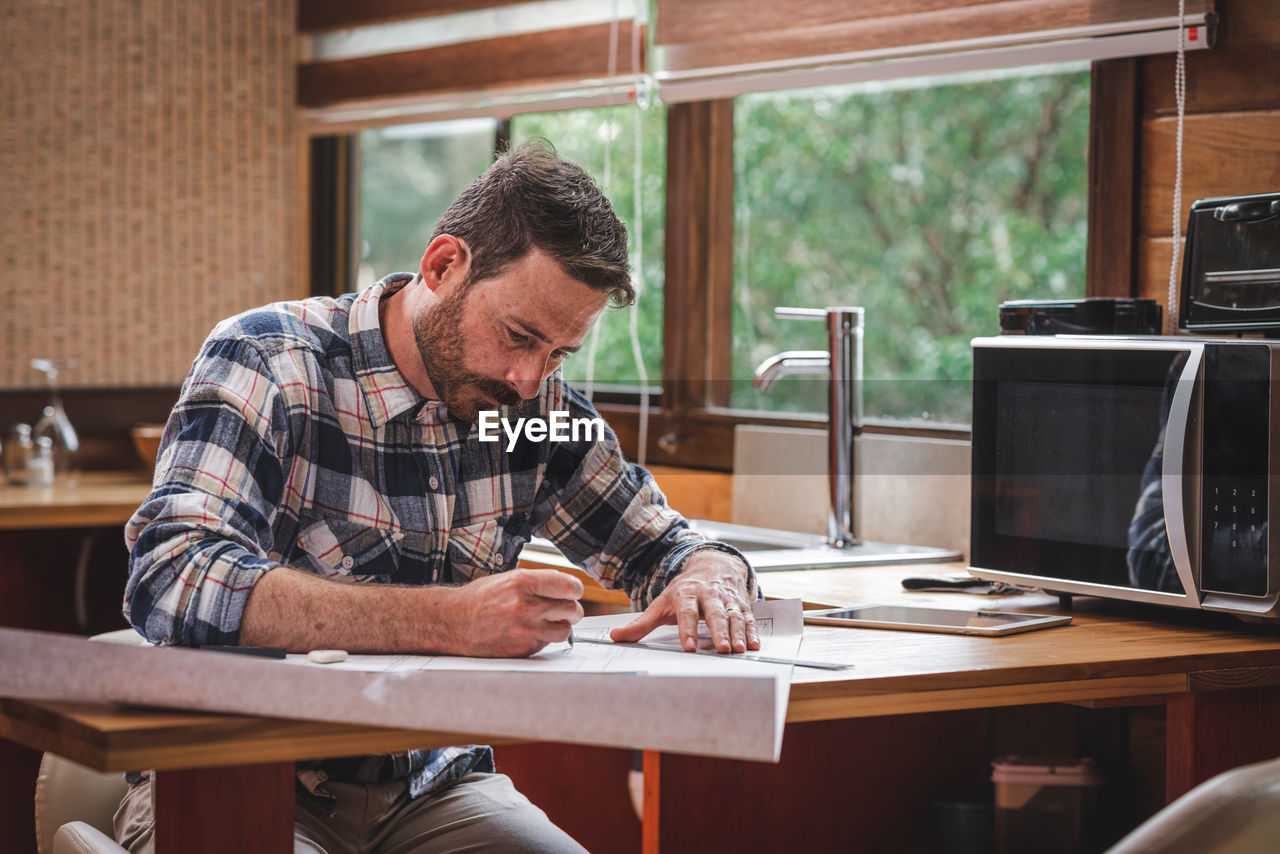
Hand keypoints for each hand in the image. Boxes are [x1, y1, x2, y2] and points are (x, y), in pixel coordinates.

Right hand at [443, 569, 583, 657]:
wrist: (452, 622)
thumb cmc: (478, 599)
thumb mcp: (507, 579)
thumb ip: (536, 581)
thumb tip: (563, 583)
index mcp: (522, 582)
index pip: (569, 586)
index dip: (574, 590)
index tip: (572, 592)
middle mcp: (525, 606)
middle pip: (572, 609)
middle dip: (571, 610)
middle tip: (564, 609)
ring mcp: (524, 630)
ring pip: (565, 631)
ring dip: (560, 626)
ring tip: (547, 622)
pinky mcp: (521, 650)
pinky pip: (546, 644)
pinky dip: (542, 639)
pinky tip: (527, 633)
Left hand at [609, 550, 758, 653]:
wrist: (711, 566)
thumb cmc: (684, 590)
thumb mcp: (661, 603)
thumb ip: (641, 623)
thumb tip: (616, 636)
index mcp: (687, 593)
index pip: (687, 612)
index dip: (688, 629)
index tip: (689, 646)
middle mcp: (709, 594)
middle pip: (714, 613)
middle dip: (719, 631)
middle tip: (722, 648)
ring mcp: (727, 599)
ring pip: (733, 616)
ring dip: (738, 633)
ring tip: (739, 649)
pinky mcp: (741, 604)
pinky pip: (748, 618)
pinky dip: (752, 631)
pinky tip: (754, 644)